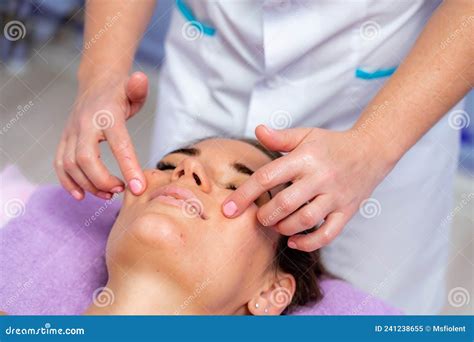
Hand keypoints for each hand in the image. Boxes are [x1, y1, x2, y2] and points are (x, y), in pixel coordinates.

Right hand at [54, 72, 147, 199]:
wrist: (96, 84)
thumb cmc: (120, 92)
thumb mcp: (134, 88)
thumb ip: (138, 88)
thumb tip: (140, 79)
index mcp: (106, 114)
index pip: (118, 144)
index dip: (129, 167)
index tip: (138, 188)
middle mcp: (85, 124)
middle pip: (86, 159)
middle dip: (103, 181)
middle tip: (121, 190)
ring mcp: (71, 132)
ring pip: (71, 165)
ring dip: (89, 185)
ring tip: (109, 194)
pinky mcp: (64, 140)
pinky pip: (59, 165)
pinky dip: (68, 183)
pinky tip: (82, 195)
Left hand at [222, 124, 393, 251]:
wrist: (372, 150)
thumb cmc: (331, 144)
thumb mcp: (306, 135)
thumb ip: (281, 138)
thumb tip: (257, 130)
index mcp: (305, 158)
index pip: (268, 177)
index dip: (244, 194)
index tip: (228, 209)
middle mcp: (320, 177)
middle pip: (284, 203)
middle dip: (265, 215)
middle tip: (259, 217)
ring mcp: (336, 196)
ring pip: (304, 220)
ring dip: (283, 228)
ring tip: (276, 225)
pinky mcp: (348, 211)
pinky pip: (328, 234)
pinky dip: (309, 243)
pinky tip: (294, 241)